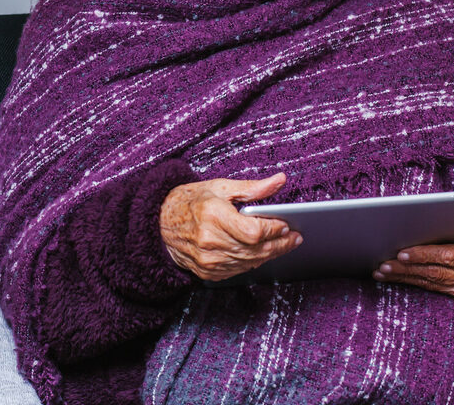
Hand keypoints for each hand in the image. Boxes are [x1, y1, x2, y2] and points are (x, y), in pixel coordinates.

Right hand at [159, 173, 301, 281]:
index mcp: (213, 215)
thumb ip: (252, 187)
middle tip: (294, 237)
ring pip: (250, 262)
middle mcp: (209, 241)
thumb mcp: (220, 187)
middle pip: (256, 249)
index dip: (274, 230)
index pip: (254, 231)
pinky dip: (253, 262)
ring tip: (282, 244)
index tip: (285, 224)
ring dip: (270, 254)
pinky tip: (261, 252)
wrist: (160, 223)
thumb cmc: (190, 201)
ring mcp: (208, 260)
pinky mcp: (208, 272)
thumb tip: (279, 180)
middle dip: (280, 244)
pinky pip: (239, 270)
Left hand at [373, 217, 453, 301]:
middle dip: (407, 269)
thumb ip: (450, 224)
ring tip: (383, 272)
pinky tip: (399, 278)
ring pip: (435, 283)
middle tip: (383, 264)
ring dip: (406, 278)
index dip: (424, 255)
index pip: (450, 256)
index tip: (401, 253)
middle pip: (438, 273)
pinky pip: (438, 290)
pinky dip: (416, 283)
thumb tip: (413, 225)